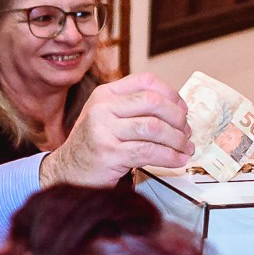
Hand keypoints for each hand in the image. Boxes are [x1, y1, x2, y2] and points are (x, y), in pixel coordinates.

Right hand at [41, 73, 191, 187]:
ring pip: (154, 128)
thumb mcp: (106, 118)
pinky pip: (149, 151)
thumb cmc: (92, 146)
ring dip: (177, 140)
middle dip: (178, 118)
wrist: (66, 173)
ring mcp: (104, 130)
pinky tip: (177, 160)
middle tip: (187, 132)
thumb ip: (132, 109)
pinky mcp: (110, 153)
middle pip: (153, 103)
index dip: (170, 94)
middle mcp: (103, 108)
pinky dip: (169, 157)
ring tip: (185, 148)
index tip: (182, 109)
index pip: (145, 81)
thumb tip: (176, 111)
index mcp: (105, 94)